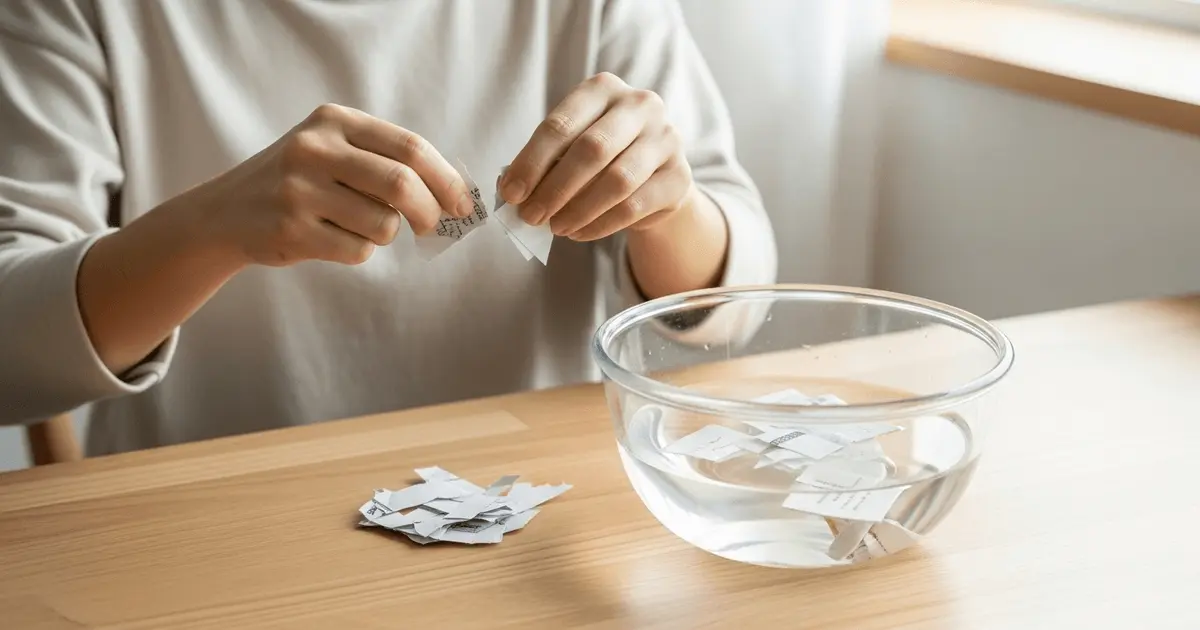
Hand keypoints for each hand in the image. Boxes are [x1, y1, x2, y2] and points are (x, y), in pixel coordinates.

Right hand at [201, 103, 473, 265]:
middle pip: (402, 184)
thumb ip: (385, 160)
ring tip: (357, 226)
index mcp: (333, 120)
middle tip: (433, 227)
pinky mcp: (291, 229)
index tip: (462, 203)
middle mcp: (314, 148)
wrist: (224, 213)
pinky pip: (357, 250)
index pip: (409, 147)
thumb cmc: (297, 181)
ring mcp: (299, 189)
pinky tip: (331, 238)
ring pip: (383, 224)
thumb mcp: (332, 149)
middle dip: (430, 212)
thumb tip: (454, 193)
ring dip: (385, 234)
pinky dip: (358, 251)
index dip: (446, 178)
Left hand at [498, 72, 695, 241]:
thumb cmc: (602, 157)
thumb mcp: (571, 148)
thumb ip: (545, 163)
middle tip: (530, 216)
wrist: (655, 176)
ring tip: (555, 228)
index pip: (562, 124)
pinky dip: (600, 224)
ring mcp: (666, 139)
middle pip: (592, 149)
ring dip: (578, 209)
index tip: (511, 193)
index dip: (532, 161)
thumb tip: (511, 190)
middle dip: (554, 188)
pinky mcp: (679, 177)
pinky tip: (579, 233)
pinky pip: (635, 206)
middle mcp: (641, 105)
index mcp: (604, 88)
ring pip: (617, 180)